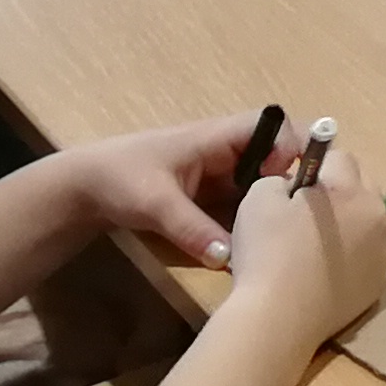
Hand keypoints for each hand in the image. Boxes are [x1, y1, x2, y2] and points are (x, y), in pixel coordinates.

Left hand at [61, 112, 288, 266]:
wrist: (85, 191)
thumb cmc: (120, 179)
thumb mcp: (155, 205)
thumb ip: (192, 229)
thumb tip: (229, 257)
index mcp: (221, 137)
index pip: (277, 127)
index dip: (293, 150)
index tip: (289, 188)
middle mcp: (231, 153)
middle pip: (281, 158)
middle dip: (295, 184)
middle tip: (300, 220)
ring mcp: (226, 176)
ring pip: (268, 186)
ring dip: (276, 207)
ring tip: (287, 238)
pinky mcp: (217, 198)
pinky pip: (249, 206)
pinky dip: (257, 223)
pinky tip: (260, 246)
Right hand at [218, 144, 385, 344]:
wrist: (280, 317)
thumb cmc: (267, 252)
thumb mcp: (259, 197)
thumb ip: (281, 180)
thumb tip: (295, 188)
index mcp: (351, 190)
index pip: (340, 158)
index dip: (315, 167)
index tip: (294, 187)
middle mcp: (377, 216)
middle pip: (361, 187)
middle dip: (337, 192)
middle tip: (303, 215)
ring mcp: (383, 252)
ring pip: (367, 223)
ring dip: (347, 224)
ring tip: (314, 246)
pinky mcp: (378, 284)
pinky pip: (367, 256)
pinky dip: (351, 257)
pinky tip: (323, 272)